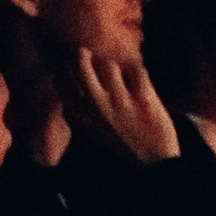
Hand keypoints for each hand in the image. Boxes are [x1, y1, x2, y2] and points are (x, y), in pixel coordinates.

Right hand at [69, 47, 178, 164]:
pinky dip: (139, 73)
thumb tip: (63, 77)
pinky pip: (136, 70)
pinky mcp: (144, 99)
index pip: (61, 82)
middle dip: (82, 55)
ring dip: (115, 67)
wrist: (154, 162)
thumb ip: (78, 109)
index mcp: (82, 117)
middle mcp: (98, 108)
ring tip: (121, 76)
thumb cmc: (122, 141)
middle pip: (81, 65)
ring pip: (110, 65)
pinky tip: (140, 83)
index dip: (62, 67)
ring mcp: (121, 103)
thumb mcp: (93, 130)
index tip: (67, 63)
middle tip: (86, 53)